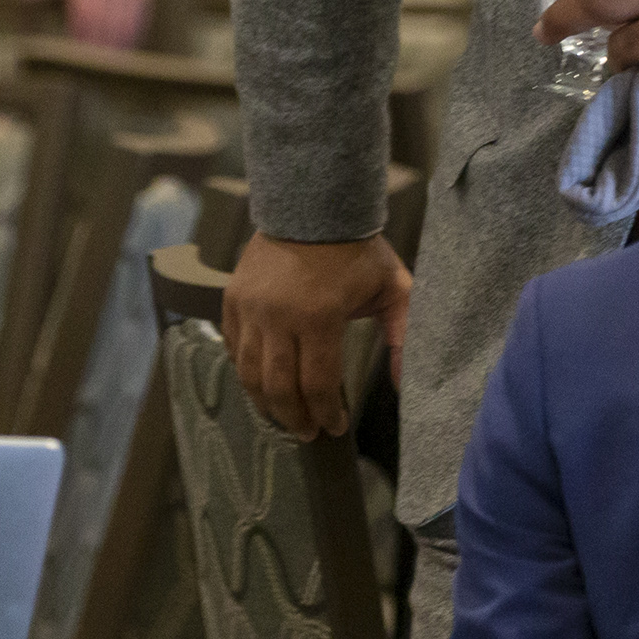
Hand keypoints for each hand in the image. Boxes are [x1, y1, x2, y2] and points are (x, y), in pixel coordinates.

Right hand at [222, 232, 409, 439]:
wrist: (312, 205)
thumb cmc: (356, 250)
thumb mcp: (393, 287)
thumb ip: (403, 335)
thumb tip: (405, 385)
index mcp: (319, 316)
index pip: (317, 384)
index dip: (326, 414)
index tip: (334, 427)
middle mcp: (277, 316)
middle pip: (279, 387)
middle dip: (294, 418)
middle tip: (306, 433)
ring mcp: (250, 307)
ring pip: (249, 372)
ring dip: (265, 402)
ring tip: (282, 416)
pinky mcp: (232, 298)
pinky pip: (232, 346)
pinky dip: (244, 369)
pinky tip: (260, 382)